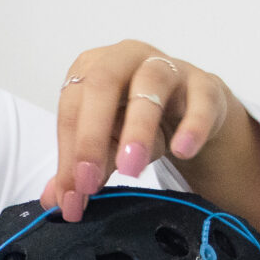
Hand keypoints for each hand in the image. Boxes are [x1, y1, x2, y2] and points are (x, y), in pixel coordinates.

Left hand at [42, 41, 243, 222]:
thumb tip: (56, 202)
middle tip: (90, 183)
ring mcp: (167, 67)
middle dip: (92, 136)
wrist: (191, 108)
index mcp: (92, 68)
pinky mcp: (204, 85)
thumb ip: (81, 168)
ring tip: (131, 169)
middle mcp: (126, 58)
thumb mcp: (106, 143)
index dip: (68, 152)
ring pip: (151, 83)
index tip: (72, 194)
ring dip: (138, 128)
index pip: (71, 108)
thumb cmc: (136, 119)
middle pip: (102, 84)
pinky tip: (182, 151)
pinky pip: (200, 100)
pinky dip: (192, 125)